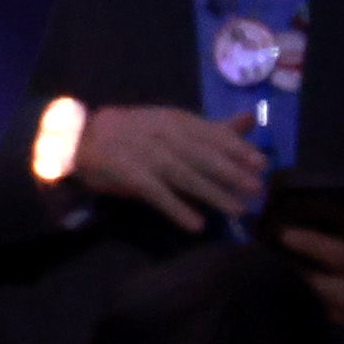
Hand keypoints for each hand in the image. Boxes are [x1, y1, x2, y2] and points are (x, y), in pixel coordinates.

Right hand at [62, 100, 268, 231]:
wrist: (81, 138)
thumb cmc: (134, 133)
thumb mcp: (174, 123)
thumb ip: (213, 127)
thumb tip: (251, 118)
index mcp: (177, 121)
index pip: (213, 135)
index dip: (238, 149)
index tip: (262, 164)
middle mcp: (164, 136)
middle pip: (204, 156)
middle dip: (232, 173)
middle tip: (258, 190)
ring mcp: (147, 156)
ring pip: (186, 176)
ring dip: (213, 194)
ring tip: (236, 210)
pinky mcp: (131, 176)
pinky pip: (159, 195)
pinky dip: (177, 209)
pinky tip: (196, 224)